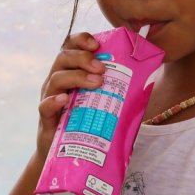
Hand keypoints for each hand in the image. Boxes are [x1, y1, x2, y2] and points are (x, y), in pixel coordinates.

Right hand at [35, 32, 105, 157]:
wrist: (69, 153)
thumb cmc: (88, 122)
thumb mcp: (100, 100)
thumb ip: (115, 87)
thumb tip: (148, 78)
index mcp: (70, 71)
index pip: (70, 47)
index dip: (81, 40)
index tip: (96, 45)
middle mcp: (57, 81)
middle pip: (63, 58)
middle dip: (83, 58)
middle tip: (102, 69)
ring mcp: (49, 98)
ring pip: (56, 79)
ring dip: (77, 77)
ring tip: (96, 83)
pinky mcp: (46, 118)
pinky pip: (45, 106)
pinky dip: (54, 100)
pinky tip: (65, 99)